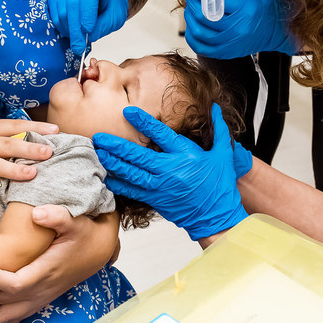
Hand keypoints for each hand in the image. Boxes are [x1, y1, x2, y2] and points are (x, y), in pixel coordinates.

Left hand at [0, 205, 119, 322]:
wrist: (98, 250)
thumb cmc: (83, 234)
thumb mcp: (74, 221)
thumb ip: (57, 217)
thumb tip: (38, 213)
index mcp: (45, 272)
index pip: (16, 281)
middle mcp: (40, 290)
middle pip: (2, 304)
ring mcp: (39, 299)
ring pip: (7, 318)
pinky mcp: (40, 300)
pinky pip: (16, 318)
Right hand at [48, 0, 128, 53]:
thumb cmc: (112, 5)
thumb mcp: (115, 16)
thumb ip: (103, 26)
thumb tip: (87, 36)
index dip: (86, 12)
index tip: (88, 30)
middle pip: (71, 0)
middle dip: (74, 27)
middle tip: (78, 46)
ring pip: (60, 6)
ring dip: (66, 27)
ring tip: (75, 41)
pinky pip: (52, 9)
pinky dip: (59, 24)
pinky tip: (68, 33)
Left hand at [94, 104, 246, 239]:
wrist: (216, 216)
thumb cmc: (220, 184)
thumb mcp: (223, 154)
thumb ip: (219, 129)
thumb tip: (215, 107)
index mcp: (185, 155)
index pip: (161, 134)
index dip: (144, 122)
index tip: (127, 111)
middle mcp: (170, 170)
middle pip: (138, 156)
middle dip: (116, 146)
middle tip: (99, 137)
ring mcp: (161, 187)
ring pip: (131, 173)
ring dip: (113, 163)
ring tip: (98, 153)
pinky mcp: (155, 199)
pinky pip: (133, 191)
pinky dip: (119, 184)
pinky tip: (106, 177)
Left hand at [181, 0, 297, 58]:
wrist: (276, 33)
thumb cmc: (267, 8)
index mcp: (247, 10)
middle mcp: (237, 30)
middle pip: (203, 15)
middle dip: (192, 0)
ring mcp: (230, 44)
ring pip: (199, 31)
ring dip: (190, 16)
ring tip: (192, 6)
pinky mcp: (225, 53)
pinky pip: (200, 46)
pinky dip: (192, 35)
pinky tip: (193, 23)